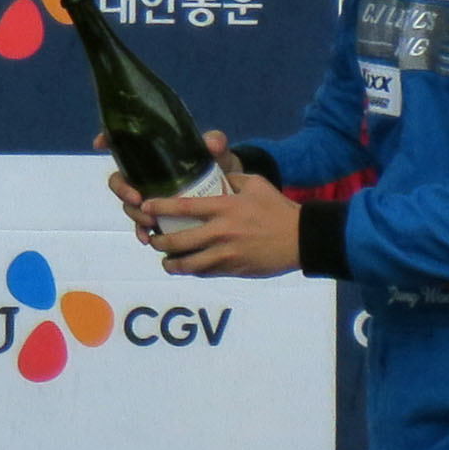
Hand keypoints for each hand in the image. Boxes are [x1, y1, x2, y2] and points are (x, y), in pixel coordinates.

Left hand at [137, 130, 301, 278]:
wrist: (302, 238)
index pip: (182, 207)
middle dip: (158, 241)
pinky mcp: (233, 270)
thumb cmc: (278, 209)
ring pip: (187, 264)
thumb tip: (216, 176)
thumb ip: (232, 178)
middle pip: (177, 241)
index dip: (159, 208)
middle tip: (152, 238)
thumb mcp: (256, 184)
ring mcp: (226, 254)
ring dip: (170, 263)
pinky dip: (192, 271)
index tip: (145, 206)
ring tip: (165, 260)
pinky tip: (188, 267)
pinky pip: (205, 273)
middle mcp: (221, 232)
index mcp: (224, 207)